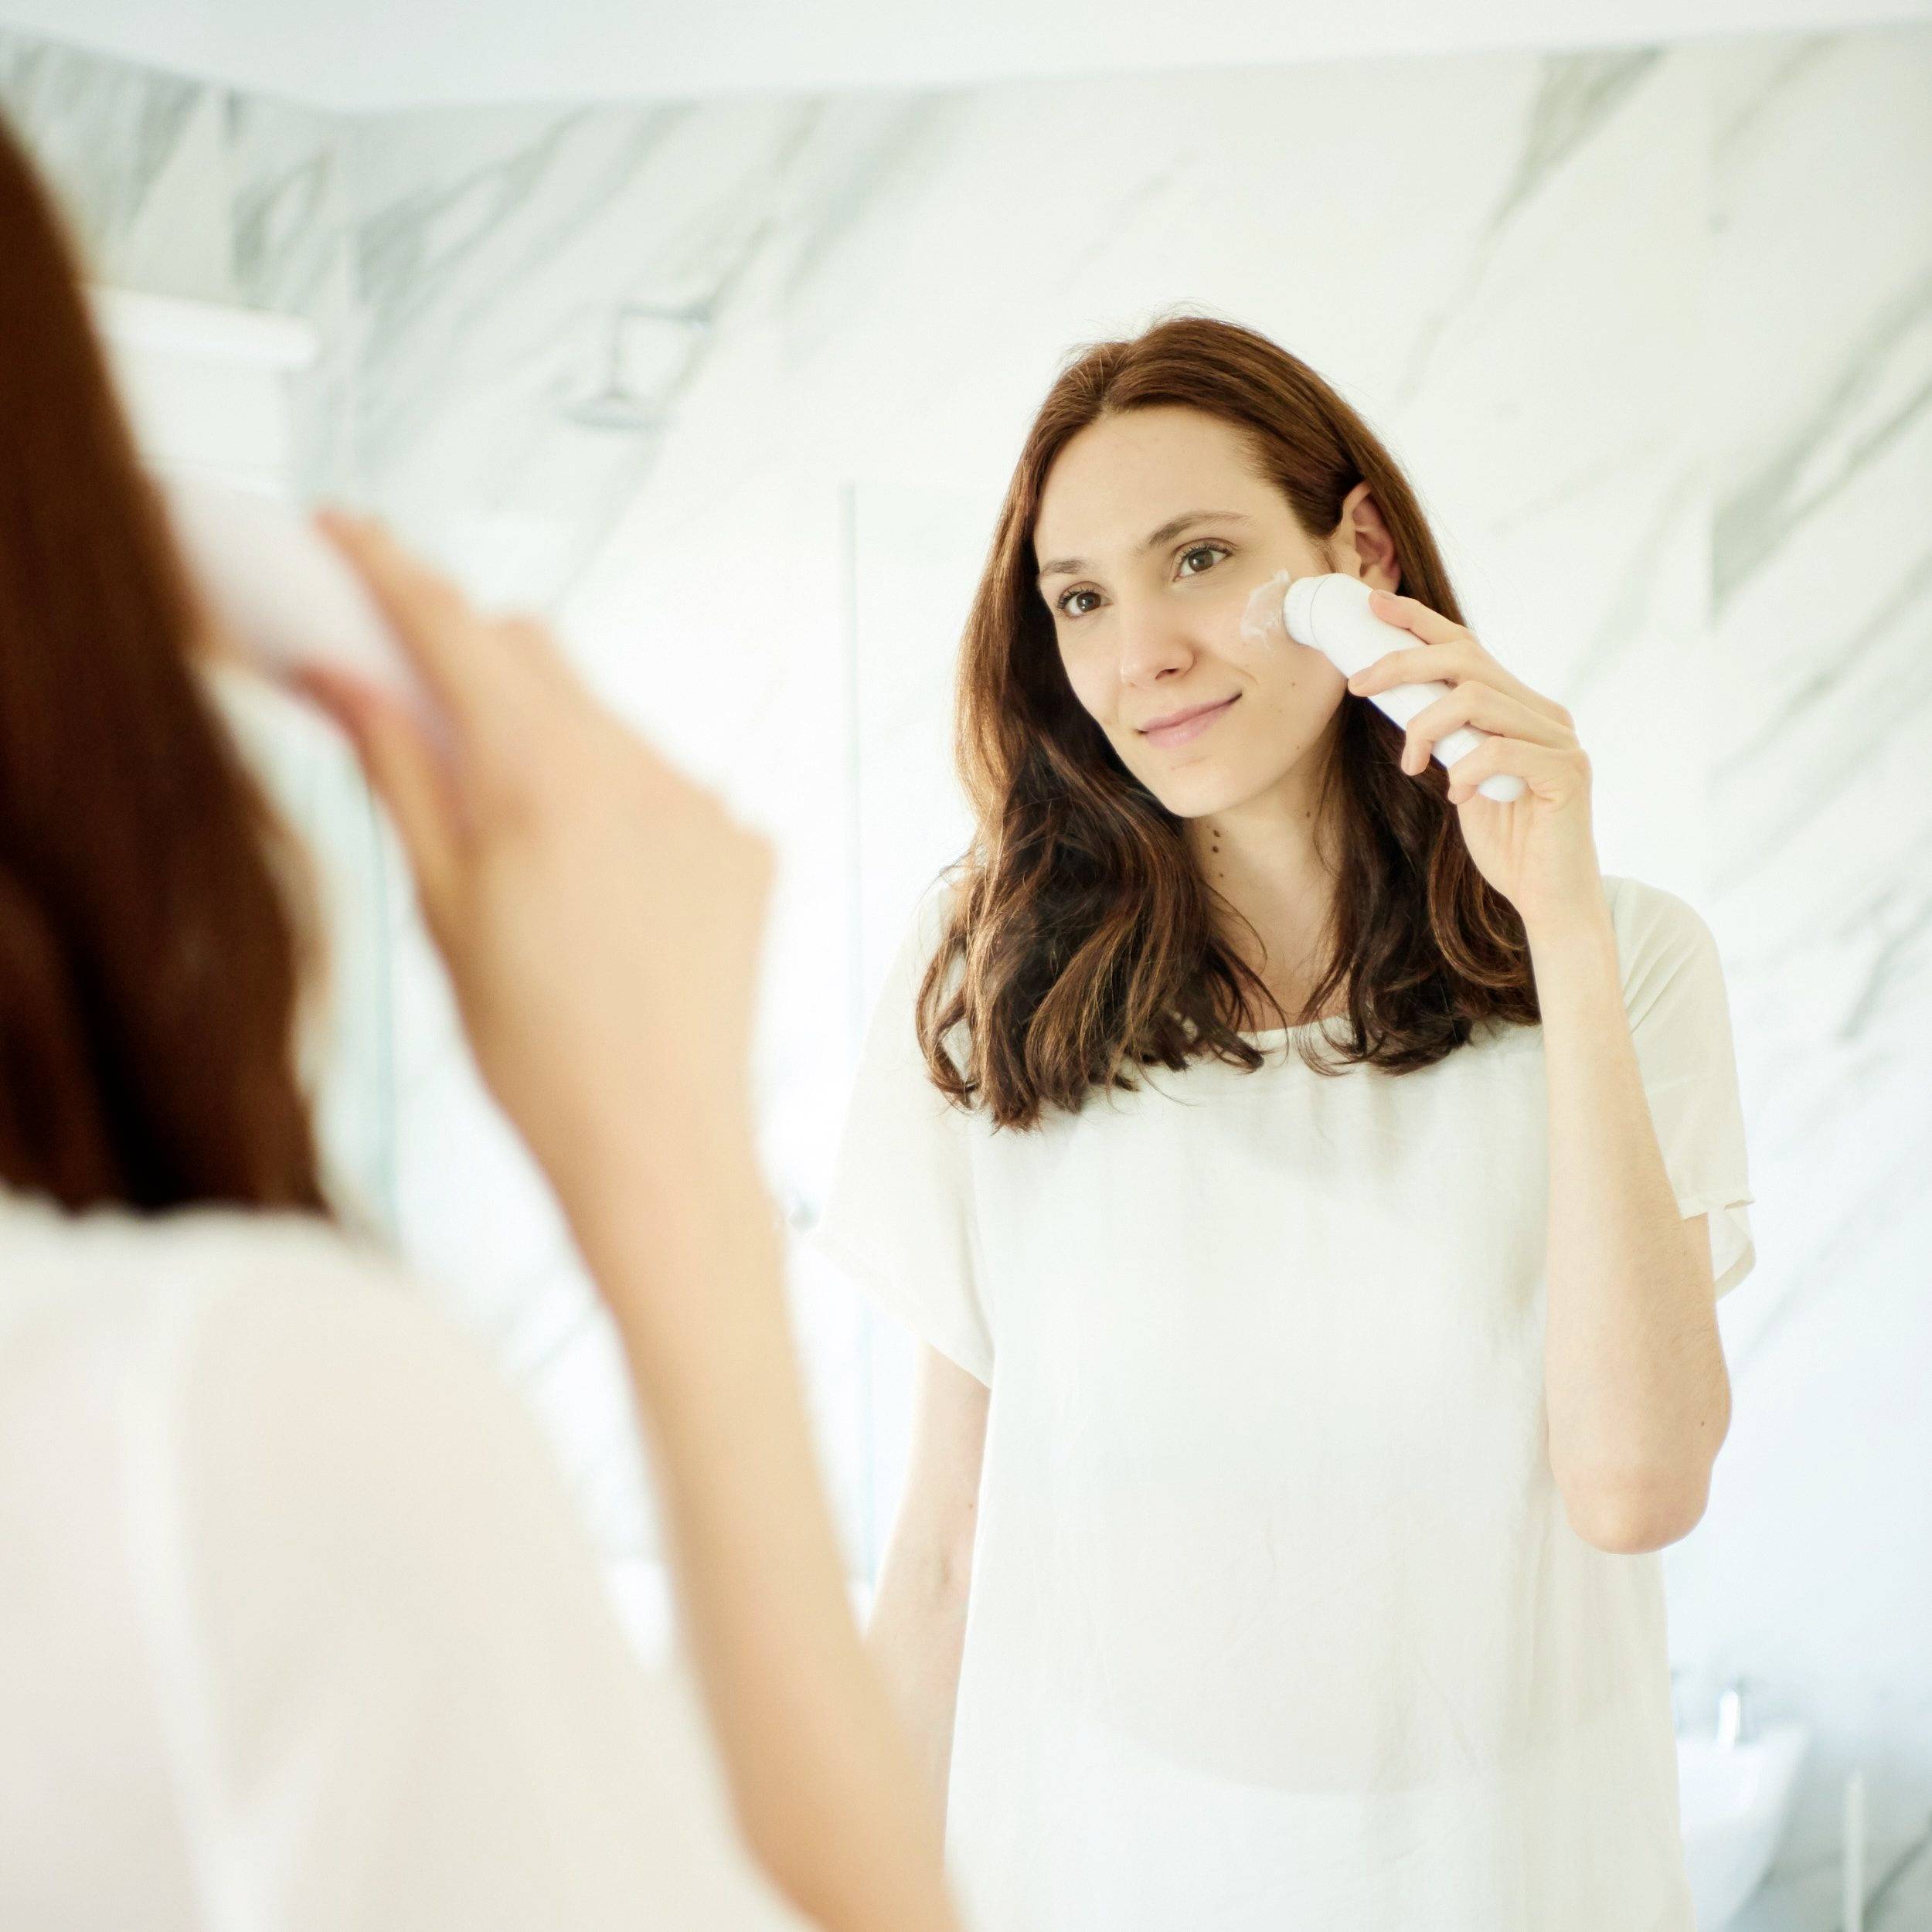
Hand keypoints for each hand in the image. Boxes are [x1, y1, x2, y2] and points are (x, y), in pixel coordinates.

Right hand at [295, 509, 774, 1201]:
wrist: (661, 1146)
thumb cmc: (533, 1053)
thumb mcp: (440, 912)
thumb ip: (399, 774)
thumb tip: (345, 674)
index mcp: (542, 780)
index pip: (454, 630)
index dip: (392, 572)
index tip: (348, 532)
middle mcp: (638, 768)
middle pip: (537, 655)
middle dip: (473, 658)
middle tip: (418, 700)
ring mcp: (706, 803)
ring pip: (604, 720)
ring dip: (551, 740)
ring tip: (523, 842)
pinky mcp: (751, 842)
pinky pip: (666, 782)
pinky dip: (619, 799)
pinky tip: (602, 885)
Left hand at [1346, 588, 1602, 933]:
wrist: (1550, 900)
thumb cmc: (1505, 842)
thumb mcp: (1462, 778)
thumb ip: (1447, 739)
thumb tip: (1397, 701)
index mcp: (1519, 707)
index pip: (1468, 646)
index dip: (1419, 620)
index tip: (1372, 604)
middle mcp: (1544, 713)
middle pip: (1467, 658)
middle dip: (1403, 663)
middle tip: (1357, 685)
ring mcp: (1561, 740)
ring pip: (1477, 698)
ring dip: (1426, 726)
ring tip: (1411, 766)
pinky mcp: (1567, 774)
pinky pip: (1500, 750)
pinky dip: (1465, 769)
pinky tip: (1457, 796)